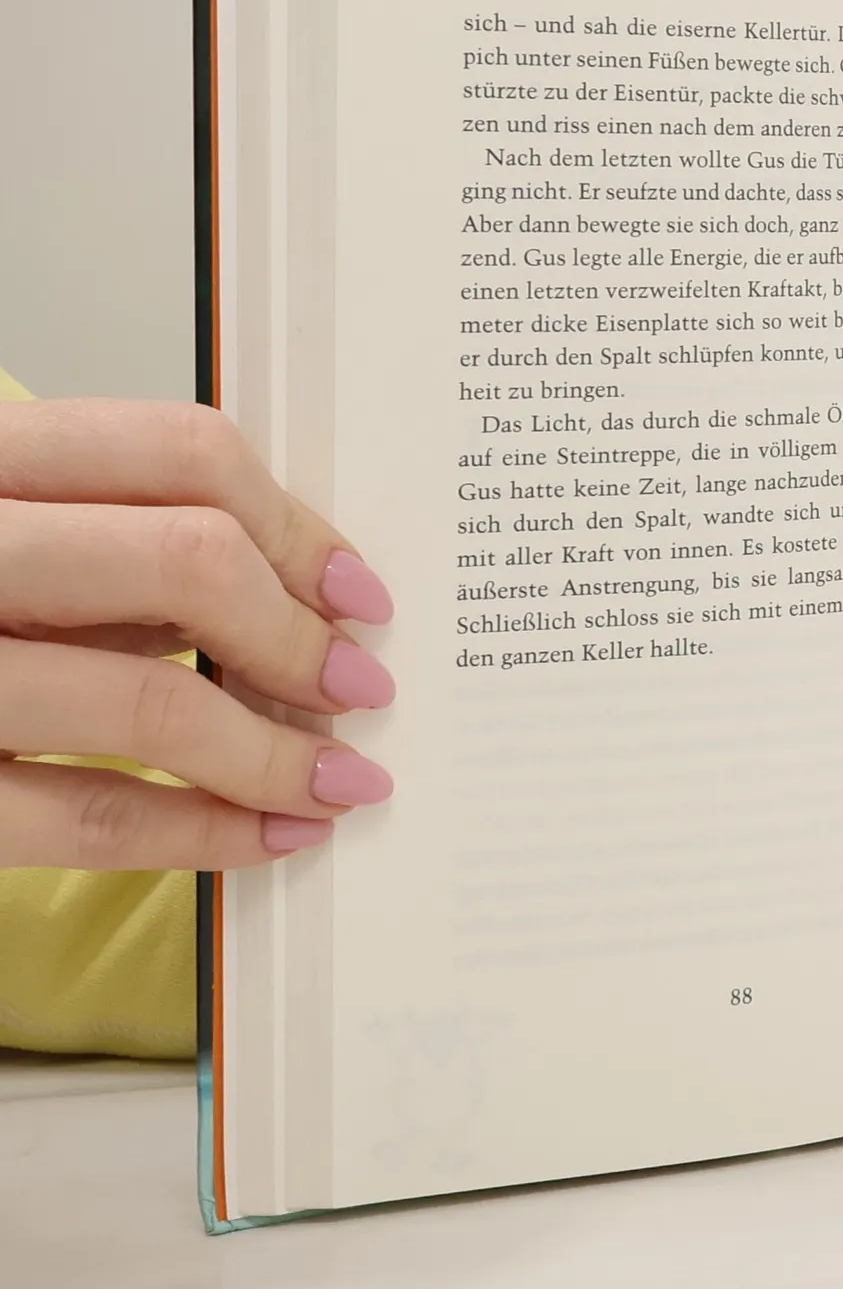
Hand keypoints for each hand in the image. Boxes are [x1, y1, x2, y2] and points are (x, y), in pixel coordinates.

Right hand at [0, 401, 394, 869]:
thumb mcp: (11, 534)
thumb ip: (121, 545)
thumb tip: (305, 598)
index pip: (181, 453)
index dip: (299, 529)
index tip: (361, 595)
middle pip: (186, 562)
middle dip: (299, 638)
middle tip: (359, 687)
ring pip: (150, 703)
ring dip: (277, 751)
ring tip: (342, 778)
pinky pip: (88, 821)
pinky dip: (207, 833)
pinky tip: (272, 835)